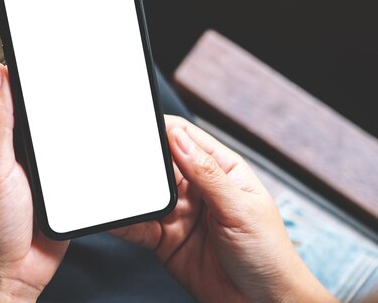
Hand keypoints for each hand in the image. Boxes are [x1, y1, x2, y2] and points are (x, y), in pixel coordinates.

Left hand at [0, 62, 68, 302]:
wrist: (15, 273)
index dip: (21, 72)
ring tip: (88, 103)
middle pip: (34, 108)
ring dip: (68, 122)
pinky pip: (71, 154)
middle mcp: (9, 147)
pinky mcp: (56, 179)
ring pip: (56, 129)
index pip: (3, 92)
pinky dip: (80, 146)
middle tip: (74, 76)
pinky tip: (92, 137)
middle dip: (52, 96)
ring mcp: (35, 163)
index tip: (42, 54)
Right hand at [112, 116, 336, 302]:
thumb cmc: (268, 253)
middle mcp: (197, 188)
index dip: (163, 128)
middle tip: (116, 155)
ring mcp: (179, 214)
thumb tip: (178, 138)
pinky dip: (123, 221)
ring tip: (108, 185)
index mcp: (221, 170)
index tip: (138, 124)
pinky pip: (139, 227)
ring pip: (146, 195)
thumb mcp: (240, 209)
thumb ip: (207, 174)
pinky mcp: (165, 241)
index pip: (187, 138)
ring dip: (128, 190)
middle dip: (138, 159)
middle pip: (160, 164)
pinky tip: (112, 216)